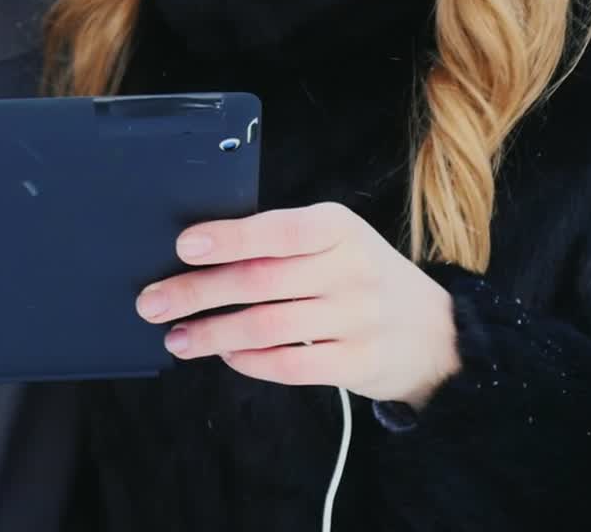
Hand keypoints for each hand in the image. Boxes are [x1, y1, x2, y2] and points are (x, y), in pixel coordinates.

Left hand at [135, 202, 458, 407]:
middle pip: (260, 280)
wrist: (437, 331)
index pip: (276, 229)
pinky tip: (225, 355)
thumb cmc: (359, 273)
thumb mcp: (334, 239)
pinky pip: (292, 364)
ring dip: (214, 333)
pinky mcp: (360, 362)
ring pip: (269, 325)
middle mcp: (349, 268)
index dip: (228, 237)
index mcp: (337, 226)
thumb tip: (203, 250)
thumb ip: (280, 240)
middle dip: (198, 292)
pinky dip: (251, 361)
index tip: (183, 247)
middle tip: (153, 302)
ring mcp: (358, 318)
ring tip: (177, 337)